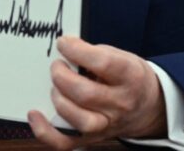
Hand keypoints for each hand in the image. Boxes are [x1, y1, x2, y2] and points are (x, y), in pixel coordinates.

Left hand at [27, 36, 165, 149]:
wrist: (148, 107)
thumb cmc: (128, 77)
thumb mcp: (122, 57)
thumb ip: (95, 54)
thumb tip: (64, 50)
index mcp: (130, 77)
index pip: (103, 63)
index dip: (78, 51)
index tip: (63, 43)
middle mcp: (120, 104)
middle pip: (86, 94)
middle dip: (62, 76)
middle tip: (57, 65)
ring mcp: (106, 125)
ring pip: (79, 121)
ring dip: (59, 100)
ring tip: (55, 87)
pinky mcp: (91, 139)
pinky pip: (65, 143)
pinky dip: (45, 132)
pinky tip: (35, 115)